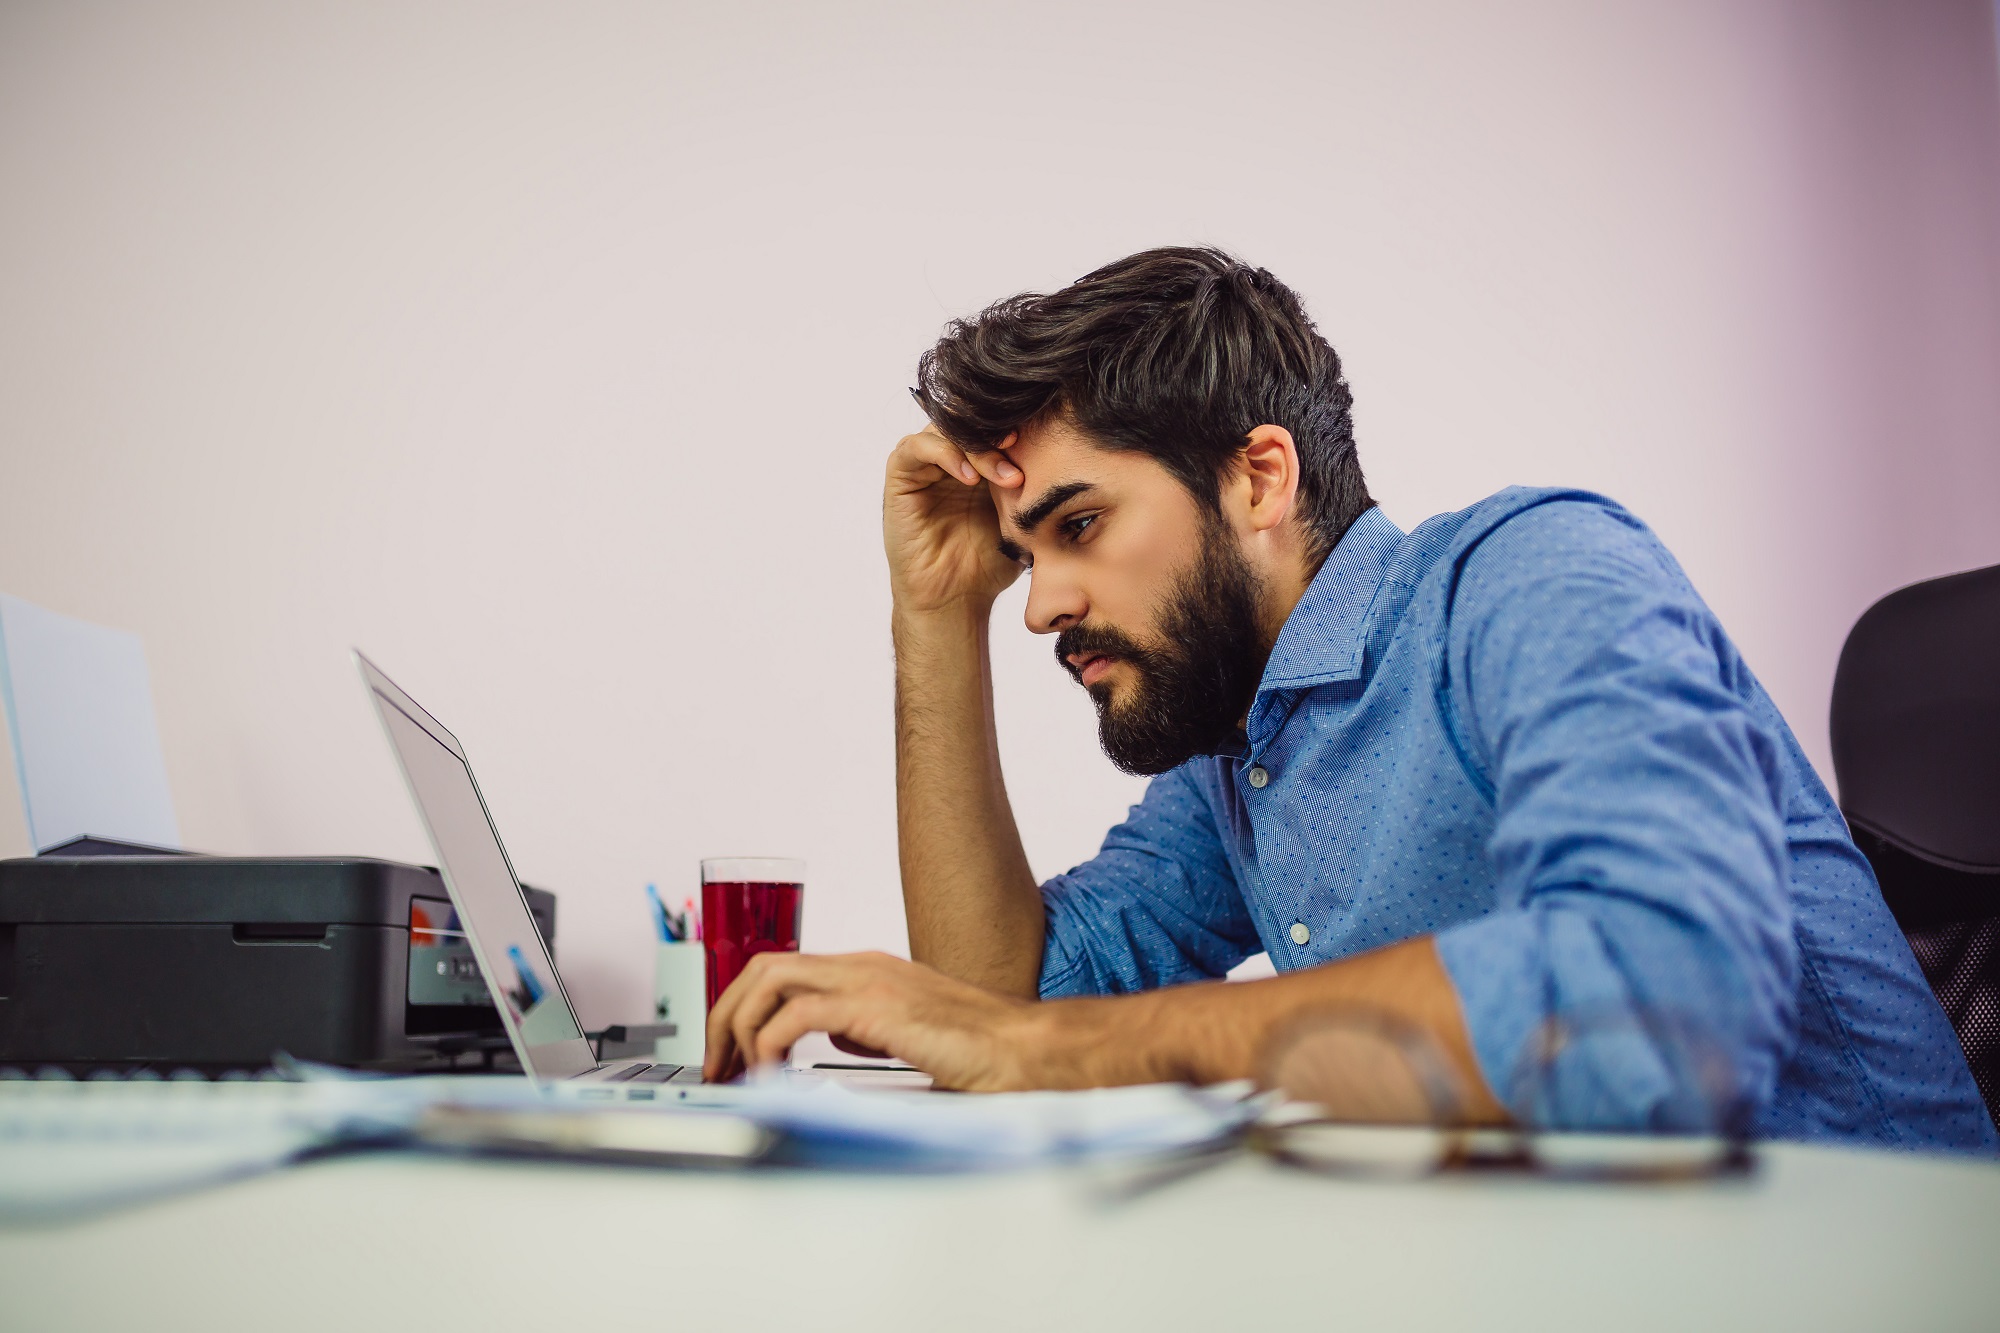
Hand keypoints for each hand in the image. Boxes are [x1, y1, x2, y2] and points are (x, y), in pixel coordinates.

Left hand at [702, 950, 1047, 1090]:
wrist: (1023, 1048)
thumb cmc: (977, 1048)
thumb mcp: (905, 1033)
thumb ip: (865, 1028)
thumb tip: (830, 1035)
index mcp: (866, 969)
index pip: (781, 970)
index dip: (742, 1009)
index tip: (730, 1056)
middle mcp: (861, 965)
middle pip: (762, 966)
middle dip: (723, 1015)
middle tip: (716, 1066)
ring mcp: (868, 981)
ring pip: (770, 978)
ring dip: (738, 1027)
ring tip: (737, 1072)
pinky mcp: (876, 1007)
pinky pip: (796, 1014)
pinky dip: (769, 1044)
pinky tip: (771, 1075)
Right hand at [883, 424, 1025, 615]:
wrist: (955, 598)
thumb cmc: (987, 563)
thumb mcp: (1018, 515)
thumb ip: (1029, 481)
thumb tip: (1061, 449)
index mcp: (978, 462)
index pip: (994, 425)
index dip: (1017, 426)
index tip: (1044, 443)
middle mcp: (949, 458)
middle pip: (970, 421)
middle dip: (1000, 435)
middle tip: (1024, 455)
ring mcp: (924, 465)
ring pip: (947, 428)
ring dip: (979, 447)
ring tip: (1006, 477)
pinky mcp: (901, 477)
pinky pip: (916, 447)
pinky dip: (946, 455)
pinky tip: (970, 479)